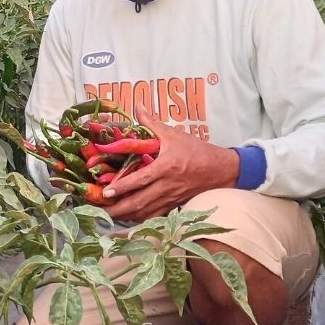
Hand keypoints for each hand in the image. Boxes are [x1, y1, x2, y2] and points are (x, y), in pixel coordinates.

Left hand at [98, 105, 239, 222]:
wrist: (222, 170)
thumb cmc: (197, 150)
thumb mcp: (173, 134)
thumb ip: (151, 123)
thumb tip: (136, 106)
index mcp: (167, 167)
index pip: (141, 180)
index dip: (122, 187)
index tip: (106, 192)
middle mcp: (168, 185)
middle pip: (140, 202)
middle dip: (120, 209)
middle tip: (102, 209)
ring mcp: (172, 198)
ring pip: (146, 212)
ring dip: (128, 215)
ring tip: (111, 214)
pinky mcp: (175, 205)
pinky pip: (155, 216)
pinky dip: (140, 218)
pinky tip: (129, 216)